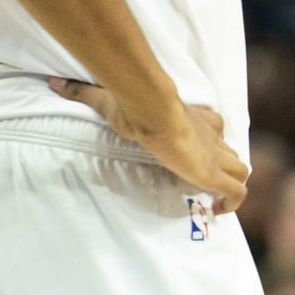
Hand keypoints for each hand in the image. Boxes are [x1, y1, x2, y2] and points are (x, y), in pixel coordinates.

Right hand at [48, 76, 249, 212]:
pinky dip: (232, 202)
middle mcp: (210, 137)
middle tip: (206, 185)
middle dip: (223, 168)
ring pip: (240, 170)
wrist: (152, 109)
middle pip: (230, 152)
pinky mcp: (212, 173)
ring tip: (214, 201)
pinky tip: (216, 211)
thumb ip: (83, 92)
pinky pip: (237, 190)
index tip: (196, 157)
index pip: (214, 128)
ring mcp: (214, 156)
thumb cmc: (135, 105)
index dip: (210, 143)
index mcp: (193, 120)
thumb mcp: (106, 98)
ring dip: (230, 186)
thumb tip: (55, 83)